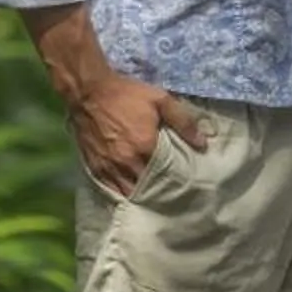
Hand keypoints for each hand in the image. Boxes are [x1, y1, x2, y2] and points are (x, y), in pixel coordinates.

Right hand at [71, 74, 204, 197]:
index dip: (175, 184)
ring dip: (140, 197)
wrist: (89, 91)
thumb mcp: (159, 99)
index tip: (185, 188)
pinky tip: (130, 194)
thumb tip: (203, 143)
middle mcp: (127, 162)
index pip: (165, 176)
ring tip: (151, 200)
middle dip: (158, 194)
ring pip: (128, 193)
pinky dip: (121, 194)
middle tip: (170, 197)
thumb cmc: (126, 94)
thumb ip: (183, 121)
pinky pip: (111, 190)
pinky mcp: (95, 167)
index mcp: (145, 147)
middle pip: (147, 189)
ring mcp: (109, 167)